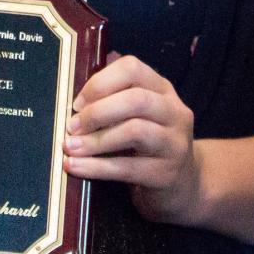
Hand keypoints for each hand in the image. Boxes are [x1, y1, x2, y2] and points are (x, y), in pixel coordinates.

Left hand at [64, 53, 203, 224]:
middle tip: (72, 126)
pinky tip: (75, 166)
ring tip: (70, 147)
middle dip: (97, 112)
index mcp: (162, 90)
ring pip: (134, 131)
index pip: (132, 69)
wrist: (184, 184)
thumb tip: (80, 85)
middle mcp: (174, 112)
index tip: (77, 103)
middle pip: (135, 100)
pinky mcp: (166, 173)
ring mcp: (174, 143)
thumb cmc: (149, 144)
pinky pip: (127, 167)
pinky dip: (96, 167)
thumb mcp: (139, 115)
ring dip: (95, 140)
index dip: (100, 83)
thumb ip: (115, 97)